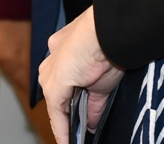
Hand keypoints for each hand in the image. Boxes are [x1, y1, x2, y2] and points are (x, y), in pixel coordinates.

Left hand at [39, 7, 123, 142]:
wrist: (107, 30)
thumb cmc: (110, 42)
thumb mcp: (103, 78)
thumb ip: (95, 101)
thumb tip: (91, 121)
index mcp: (66, 47)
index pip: (69, 80)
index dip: (75, 100)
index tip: (83, 117)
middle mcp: (55, 59)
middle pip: (61, 93)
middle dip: (69, 113)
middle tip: (78, 133)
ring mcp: (52, 73)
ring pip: (58, 104)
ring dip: (66, 124)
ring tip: (72, 140)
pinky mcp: (53, 85)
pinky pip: (57, 113)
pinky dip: (62, 130)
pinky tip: (67, 143)